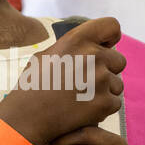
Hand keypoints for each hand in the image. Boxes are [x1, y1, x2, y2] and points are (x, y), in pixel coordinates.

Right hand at [0, 17, 125, 144]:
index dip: (111, 37)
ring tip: (80, 99)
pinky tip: (82, 111)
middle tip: (86, 83)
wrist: (25, 118)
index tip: (107, 47)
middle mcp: (92, 56)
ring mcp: (100, 80)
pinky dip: (102, 109)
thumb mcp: (47, 56)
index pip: (112, 26)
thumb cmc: (33, 87)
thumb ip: (74, 47)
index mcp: (77, 40)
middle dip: (108, 71)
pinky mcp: (105, 102)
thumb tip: (95, 44)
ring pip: (117, 84)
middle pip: (119, 60)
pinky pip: (114, 103)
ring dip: (105, 92)